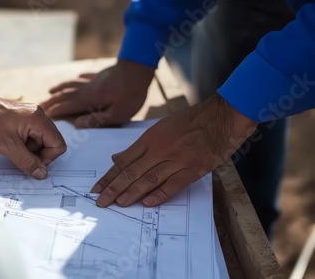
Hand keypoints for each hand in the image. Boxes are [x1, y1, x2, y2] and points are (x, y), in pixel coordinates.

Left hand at [0, 77, 66, 178]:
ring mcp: (29, 117)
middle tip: (20, 158)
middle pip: (50, 143)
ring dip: (28, 150)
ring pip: (39, 141)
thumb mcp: (7, 146)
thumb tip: (41, 174)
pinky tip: (8, 145)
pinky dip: (22, 145)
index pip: (58, 144)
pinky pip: (30, 136)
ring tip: (10, 149)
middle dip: (38, 155)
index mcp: (38, 120)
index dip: (48, 158)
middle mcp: (37, 116)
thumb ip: (27, 162)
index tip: (32, 163)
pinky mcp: (21, 120)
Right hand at [40, 60, 153, 127]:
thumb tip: (77, 124)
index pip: (68, 106)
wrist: (138, 68)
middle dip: (53, 100)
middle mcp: (88, 89)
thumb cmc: (131, 94)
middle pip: (66, 94)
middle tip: (40, 105)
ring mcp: (94, 80)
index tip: (46, 115)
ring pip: (73, 84)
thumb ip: (97, 120)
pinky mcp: (102, 75)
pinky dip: (79, 78)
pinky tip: (77, 77)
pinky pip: (86, 77)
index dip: (57, 110)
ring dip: (61, 88)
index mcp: (89, 99)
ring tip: (51, 91)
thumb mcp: (117, 114)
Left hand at [91, 94, 257, 206]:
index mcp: (150, 138)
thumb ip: (138, 145)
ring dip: (132, 193)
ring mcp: (177, 158)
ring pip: (149, 178)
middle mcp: (160, 148)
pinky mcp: (193, 168)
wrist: (222, 115)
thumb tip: (115, 157)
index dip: (108, 177)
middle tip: (100, 202)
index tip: (96, 189)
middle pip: (131, 171)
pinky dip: (161, 194)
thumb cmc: (191, 120)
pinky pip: (174, 183)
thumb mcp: (160, 127)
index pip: (123, 161)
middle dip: (113, 188)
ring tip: (118, 204)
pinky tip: (148, 203)